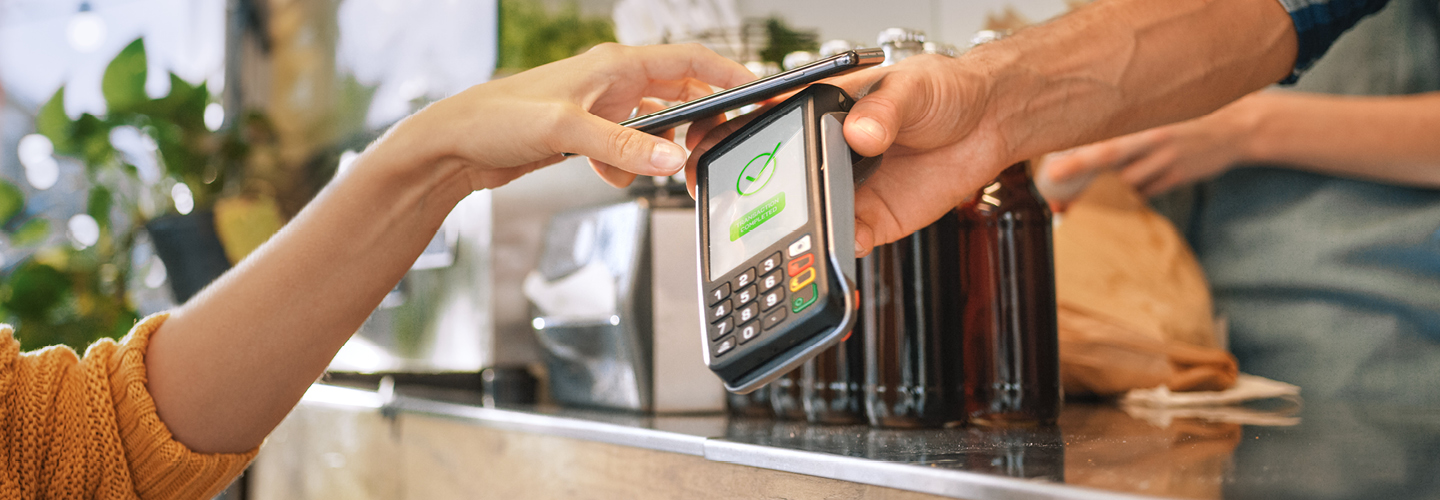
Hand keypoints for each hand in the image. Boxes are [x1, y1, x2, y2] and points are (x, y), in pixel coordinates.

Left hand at [388, 43, 753, 190]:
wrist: (456, 145)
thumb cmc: (499, 119)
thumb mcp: (567, 132)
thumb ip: (625, 149)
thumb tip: (674, 160)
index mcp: (616, 65)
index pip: (691, 61)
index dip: (731, 76)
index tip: (761, 94)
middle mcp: (613, 82)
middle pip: (681, 96)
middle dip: (697, 126)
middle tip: (706, 154)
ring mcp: (602, 109)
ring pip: (656, 129)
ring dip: (658, 153)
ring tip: (652, 170)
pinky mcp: (588, 135)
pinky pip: (628, 151)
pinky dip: (626, 167)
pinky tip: (607, 175)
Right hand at [683, 55, 1008, 256]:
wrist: (990, 123)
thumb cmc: (944, 90)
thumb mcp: (912, 86)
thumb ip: (886, 108)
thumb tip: (863, 131)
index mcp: (819, 111)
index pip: (759, 124)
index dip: (725, 138)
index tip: (704, 149)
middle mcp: (823, 154)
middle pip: (768, 178)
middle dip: (741, 195)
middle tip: (727, 204)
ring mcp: (843, 190)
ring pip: (800, 216)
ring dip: (785, 231)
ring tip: (777, 241)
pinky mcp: (870, 221)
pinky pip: (841, 243)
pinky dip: (832, 255)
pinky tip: (832, 253)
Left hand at [1041, 95, 1261, 198]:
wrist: (1236, 126)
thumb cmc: (1183, 118)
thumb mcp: (1155, 114)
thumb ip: (1124, 130)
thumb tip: (1082, 150)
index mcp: (1143, 120)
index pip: (1103, 138)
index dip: (1075, 156)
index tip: (1051, 168)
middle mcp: (1153, 138)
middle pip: (1109, 159)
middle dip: (1079, 174)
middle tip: (1055, 189)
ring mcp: (1167, 159)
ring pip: (1126, 184)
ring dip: (1100, 195)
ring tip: (1074, 204)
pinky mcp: (1178, 176)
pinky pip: (1144, 193)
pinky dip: (1125, 198)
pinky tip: (1111, 202)